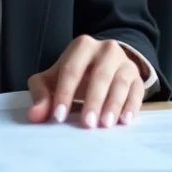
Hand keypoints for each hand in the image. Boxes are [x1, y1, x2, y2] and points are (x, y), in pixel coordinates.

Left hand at [27, 35, 144, 128]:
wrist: (104, 63)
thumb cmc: (75, 73)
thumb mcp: (54, 79)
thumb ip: (41, 94)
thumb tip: (34, 115)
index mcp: (82, 46)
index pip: (71, 70)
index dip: (64, 93)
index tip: (59, 116)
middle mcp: (106, 49)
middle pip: (100, 75)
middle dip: (93, 101)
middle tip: (87, 124)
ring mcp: (125, 62)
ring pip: (120, 83)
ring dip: (113, 105)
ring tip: (105, 124)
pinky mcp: (137, 77)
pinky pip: (137, 91)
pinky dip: (131, 106)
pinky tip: (124, 121)